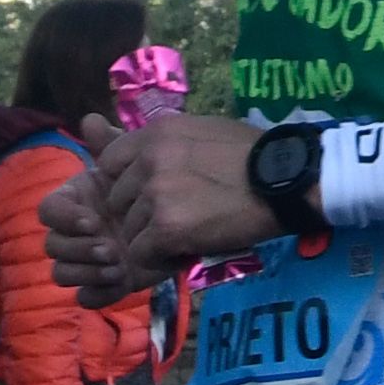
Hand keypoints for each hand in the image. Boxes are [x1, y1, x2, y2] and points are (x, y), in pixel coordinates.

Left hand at [55, 108, 292, 299]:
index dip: (126, 183)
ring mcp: (156, 194)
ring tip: (186, 232)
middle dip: (138, 213)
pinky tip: (188, 247)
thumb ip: (159, 139)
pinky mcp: (166, 228)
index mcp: (157, 133)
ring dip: (152, 237)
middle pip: (116, 199)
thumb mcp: (200, 130)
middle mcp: (149, 160)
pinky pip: (142, 252)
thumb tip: (99, 126)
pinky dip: (161, 257)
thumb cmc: (250, 153)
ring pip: (129, 228)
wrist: (284, 180)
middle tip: (174, 216)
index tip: (150, 192)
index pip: (109, 161)